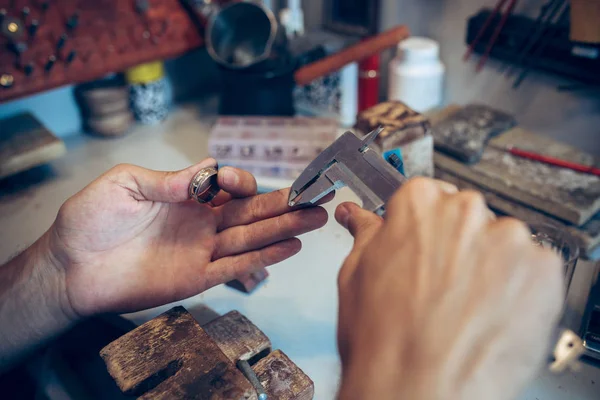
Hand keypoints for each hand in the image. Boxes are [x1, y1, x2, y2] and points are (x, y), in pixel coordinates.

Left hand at [45, 159, 329, 317]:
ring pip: (252, 237)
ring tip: (316, 218)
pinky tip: (290, 247)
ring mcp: (201, 250)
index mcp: (185, 196)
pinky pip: (236, 266)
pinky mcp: (197, 277)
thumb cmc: (90, 221)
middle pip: (251, 212)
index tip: (235, 181)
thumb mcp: (125, 184)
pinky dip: (264, 257)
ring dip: (285, 228)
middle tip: (317, 196)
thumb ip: (168, 179)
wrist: (69, 267)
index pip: (227, 187)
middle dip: (284, 204)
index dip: (240, 182)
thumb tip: (207, 171)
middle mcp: (200, 222)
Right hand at [334, 178, 563, 399]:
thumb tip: (357, 217)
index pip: (429, 198)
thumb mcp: (356, 275)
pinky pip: (532, 270)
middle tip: (441, 287)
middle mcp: (465, 211)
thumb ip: (366, 235)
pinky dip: (518, 290)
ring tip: (465, 308)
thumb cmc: (384, 340)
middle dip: (457, 247)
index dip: (425, 232)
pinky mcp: (542, 270)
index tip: (424, 251)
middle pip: (467, 218)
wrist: (419, 389)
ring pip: (501, 244)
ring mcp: (508, 239)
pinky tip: (489, 316)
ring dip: (490, 268)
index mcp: (418, 203)